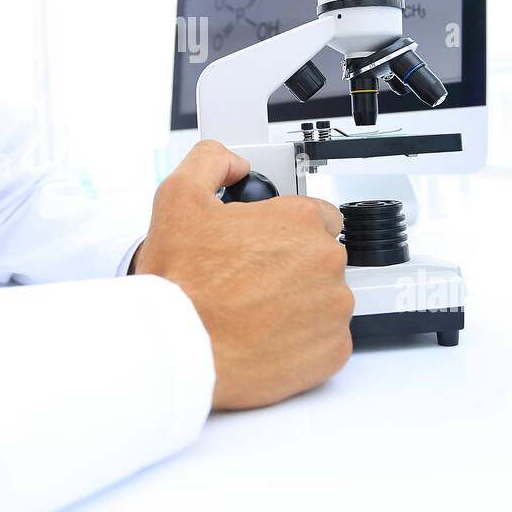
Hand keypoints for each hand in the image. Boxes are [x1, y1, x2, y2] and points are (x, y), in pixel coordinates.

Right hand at [132, 140, 353, 409]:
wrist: (179, 347)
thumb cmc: (181, 282)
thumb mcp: (178, 197)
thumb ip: (211, 161)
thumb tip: (234, 163)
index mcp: (299, 220)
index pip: (318, 215)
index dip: (287, 230)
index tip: (267, 246)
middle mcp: (325, 261)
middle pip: (322, 256)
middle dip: (293, 266)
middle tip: (253, 280)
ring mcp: (333, 308)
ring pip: (327, 298)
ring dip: (301, 302)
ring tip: (256, 310)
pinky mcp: (332, 350)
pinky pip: (329, 339)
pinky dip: (305, 340)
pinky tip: (269, 336)